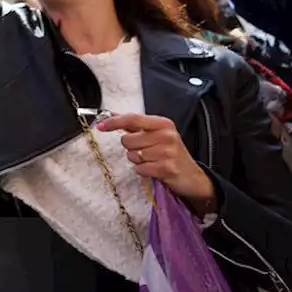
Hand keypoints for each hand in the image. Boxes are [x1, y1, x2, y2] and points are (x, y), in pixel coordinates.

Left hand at [98, 113, 217, 214]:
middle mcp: (167, 135)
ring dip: (137, 161)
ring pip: (133, 155)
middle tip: (145, 151)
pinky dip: (143, 171)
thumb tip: (109, 115)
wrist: (192, 176)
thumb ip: (133, 125)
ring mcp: (168, 152)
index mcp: (163, 123)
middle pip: (128, 140)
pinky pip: (140, 169)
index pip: (132, 118)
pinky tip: (155, 169)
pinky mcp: (168, 168)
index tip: (100, 126)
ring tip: (152, 160)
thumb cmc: (169, 153)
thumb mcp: (155, 134)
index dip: (114, 122)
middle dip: (130, 148)